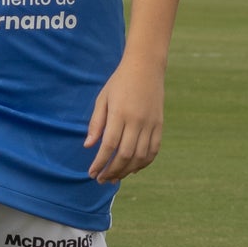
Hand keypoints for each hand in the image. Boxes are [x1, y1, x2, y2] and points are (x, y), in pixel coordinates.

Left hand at [84, 56, 164, 183]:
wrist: (146, 67)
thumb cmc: (119, 82)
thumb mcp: (102, 99)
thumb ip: (96, 123)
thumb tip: (88, 146)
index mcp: (119, 113)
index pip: (109, 145)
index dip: (100, 162)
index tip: (91, 172)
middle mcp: (137, 121)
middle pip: (125, 154)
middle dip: (112, 171)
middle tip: (101, 179)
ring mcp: (150, 123)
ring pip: (141, 156)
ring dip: (127, 170)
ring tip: (115, 177)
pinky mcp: (159, 124)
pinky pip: (154, 150)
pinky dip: (144, 163)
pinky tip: (133, 169)